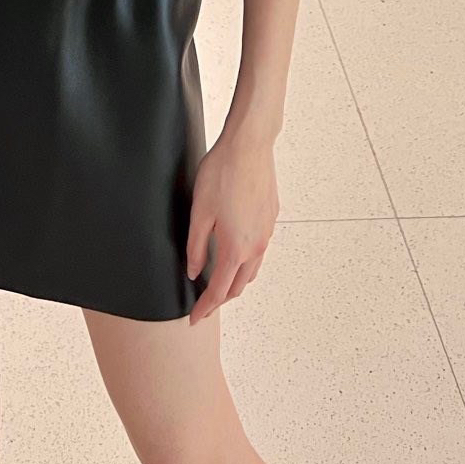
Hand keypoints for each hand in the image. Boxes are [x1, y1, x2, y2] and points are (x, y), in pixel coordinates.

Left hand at [184, 126, 277, 324]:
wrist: (249, 146)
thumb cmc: (222, 173)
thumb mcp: (199, 212)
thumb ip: (196, 246)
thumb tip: (193, 270)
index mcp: (236, 248)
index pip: (219, 290)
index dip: (205, 307)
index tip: (195, 317)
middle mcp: (256, 246)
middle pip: (238, 286)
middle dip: (221, 298)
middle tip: (204, 300)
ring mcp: (266, 233)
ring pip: (251, 270)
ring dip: (235, 280)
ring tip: (218, 279)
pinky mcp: (271, 218)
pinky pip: (259, 250)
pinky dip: (246, 261)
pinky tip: (235, 250)